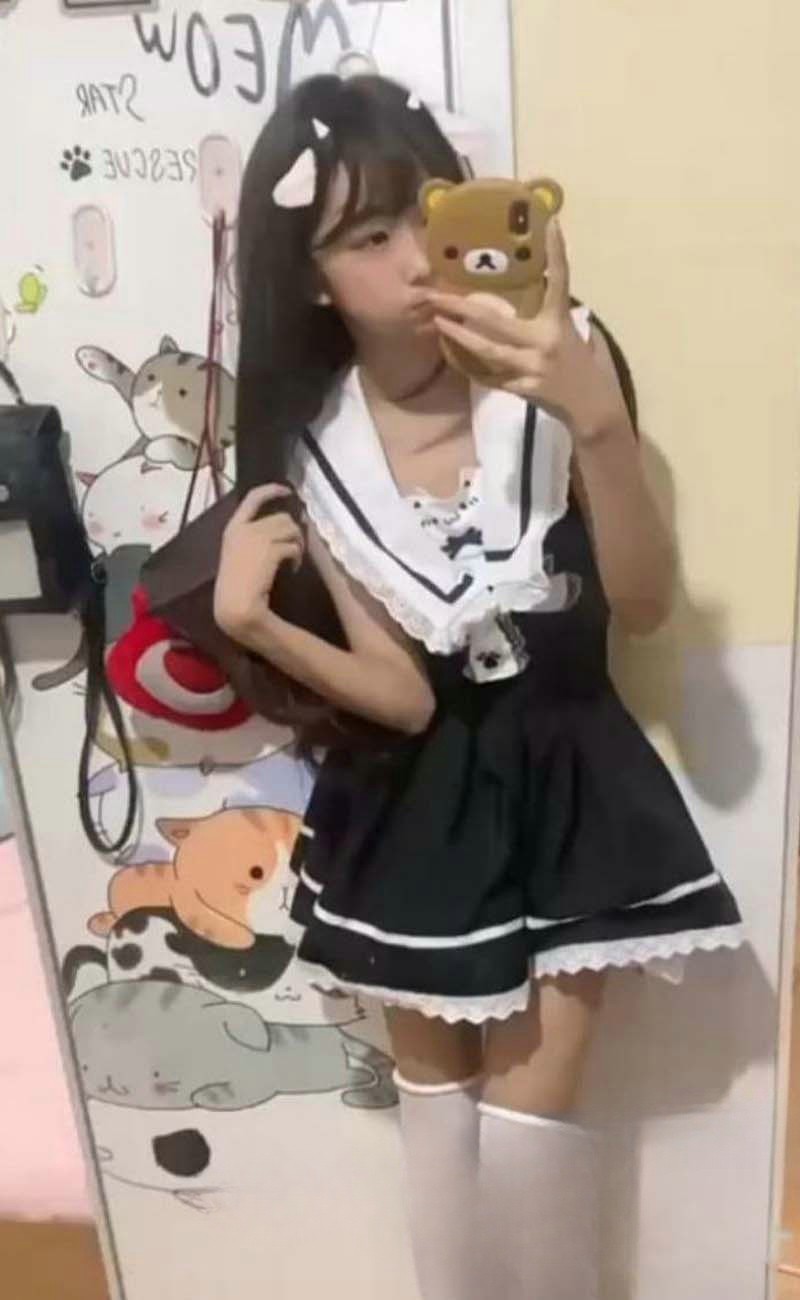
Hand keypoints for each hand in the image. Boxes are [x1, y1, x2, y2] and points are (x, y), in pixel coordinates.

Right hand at [213, 484, 303, 640]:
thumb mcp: (237, 556)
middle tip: (295, 548)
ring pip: (291, 528)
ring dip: (297, 543)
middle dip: (293, 531)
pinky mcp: (270, 551)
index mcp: (232, 529)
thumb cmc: (234, 588)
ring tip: (294, 560)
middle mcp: (244, 529)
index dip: (272, 490)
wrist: (235, 606)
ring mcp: (257, 539)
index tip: (286, 490)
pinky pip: (293, 546)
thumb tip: (280, 529)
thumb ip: (252, 540)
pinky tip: (293, 569)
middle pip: (281, 517)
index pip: (253, 498)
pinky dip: (297, 557)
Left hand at [425, 219, 630, 441]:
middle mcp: (545, 340)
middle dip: (462, 307)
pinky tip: (452, 355)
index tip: (550, 222)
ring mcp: (533, 366)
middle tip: (436, 294)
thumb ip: (549, 311)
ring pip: (488, 350)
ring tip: (437, 322)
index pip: (560, 279)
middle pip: (497, 320)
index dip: (556, 251)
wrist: (592, 406)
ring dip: (459, 337)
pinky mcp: (524, 389)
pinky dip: (471, 367)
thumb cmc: (580, 364)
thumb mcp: (569, 332)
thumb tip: (535, 282)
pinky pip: (490, 377)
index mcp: (560, 320)